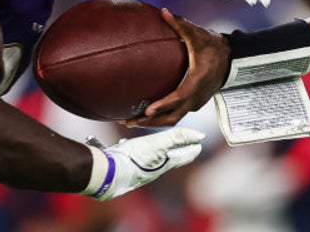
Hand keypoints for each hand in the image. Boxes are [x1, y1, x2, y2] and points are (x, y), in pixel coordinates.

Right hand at [82, 126, 205, 200]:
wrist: (108, 174)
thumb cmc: (133, 157)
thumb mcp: (158, 143)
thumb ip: (178, 138)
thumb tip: (201, 136)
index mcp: (164, 164)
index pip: (183, 156)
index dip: (191, 149)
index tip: (199, 145)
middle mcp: (154, 170)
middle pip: (170, 160)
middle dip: (179, 153)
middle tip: (185, 149)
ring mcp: (140, 172)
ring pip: (154, 162)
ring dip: (159, 154)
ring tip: (160, 149)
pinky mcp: (126, 171)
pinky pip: (137, 161)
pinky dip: (139, 154)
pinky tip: (129, 149)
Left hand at [126, 9, 230, 127]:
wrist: (232, 59)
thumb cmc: (214, 47)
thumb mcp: (198, 35)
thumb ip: (180, 24)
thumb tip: (163, 11)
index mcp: (197, 81)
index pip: (179, 97)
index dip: (164, 105)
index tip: (148, 110)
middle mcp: (196, 97)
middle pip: (171, 117)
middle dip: (150, 122)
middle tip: (128, 121)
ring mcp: (195, 103)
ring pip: (172, 119)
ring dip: (153, 123)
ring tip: (131, 121)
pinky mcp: (194, 103)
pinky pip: (176, 114)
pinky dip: (161, 117)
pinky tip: (146, 114)